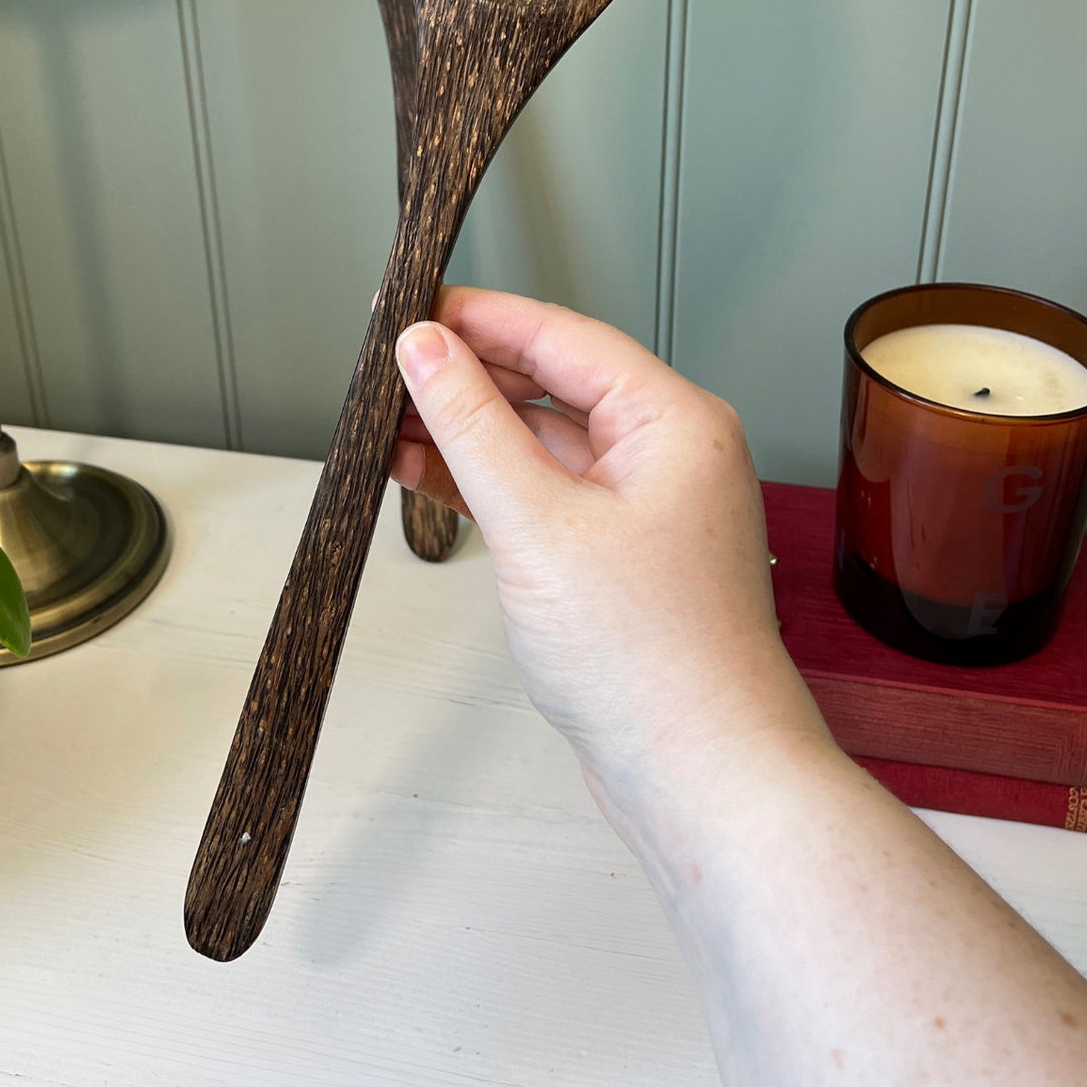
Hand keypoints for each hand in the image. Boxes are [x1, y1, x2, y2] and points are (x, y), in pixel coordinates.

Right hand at [390, 287, 829, 813]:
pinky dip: (490, 487)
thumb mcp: (537, 524)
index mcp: (674, 421)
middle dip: (467, 377)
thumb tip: (427, 350)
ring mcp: (646, 510)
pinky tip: (430, 478)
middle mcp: (669, 455)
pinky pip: (547, 497)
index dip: (479, 317)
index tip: (410, 310)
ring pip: (544, 444)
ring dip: (469, 435)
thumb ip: (473, 427)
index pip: (563, 336)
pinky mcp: (620, 560)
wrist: (701, 777)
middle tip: (386, 368)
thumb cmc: (654, 661)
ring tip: (388, 426)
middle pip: (553, 385)